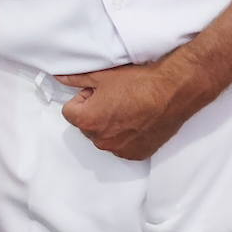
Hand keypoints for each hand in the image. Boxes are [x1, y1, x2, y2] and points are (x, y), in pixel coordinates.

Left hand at [55, 61, 203, 159]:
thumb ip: (76, 79)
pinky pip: (121, 146)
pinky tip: (138, 121)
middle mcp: (101, 141)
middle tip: (114, 98)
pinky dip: (126, 136)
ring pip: (104, 137)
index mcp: (87, 121)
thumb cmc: (138, 83)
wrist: (172, 92)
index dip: (83, 99)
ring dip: (110, 126)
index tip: (98, 91)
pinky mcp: (137, 154)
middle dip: (94, 113)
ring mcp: (119, 150)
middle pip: (86, 125)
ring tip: (128, 108)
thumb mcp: (102, 76)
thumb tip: (59, 77)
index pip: (70, 112)